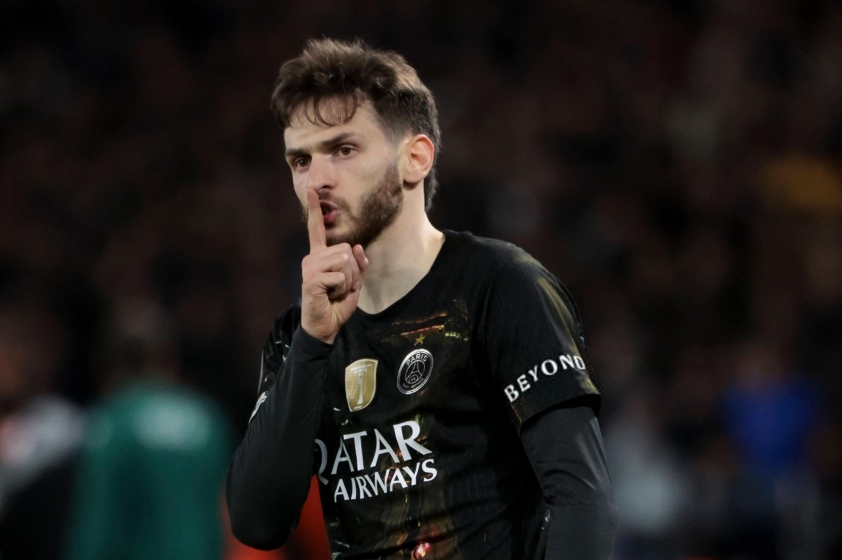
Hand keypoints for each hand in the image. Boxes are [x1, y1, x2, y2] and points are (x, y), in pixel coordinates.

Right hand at [300, 189, 367, 343]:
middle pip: (345, 249)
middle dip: (353, 271)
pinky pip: (340, 276)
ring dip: (348, 280)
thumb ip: (357, 265)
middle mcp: (312, 258)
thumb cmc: (337, 304)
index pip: (317, 229)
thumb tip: (356, 248)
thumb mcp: (354, 283)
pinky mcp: (311, 280)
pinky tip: (330, 296)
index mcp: (320, 256)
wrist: (325, 326)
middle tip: (342, 287)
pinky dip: (342, 289)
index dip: (315, 209)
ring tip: (336, 291)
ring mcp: (310, 268)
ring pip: (343, 261)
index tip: (311, 189)